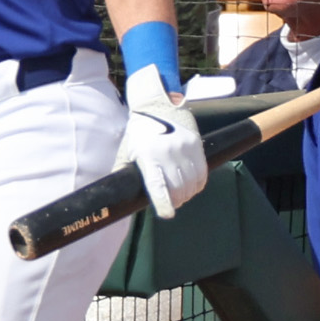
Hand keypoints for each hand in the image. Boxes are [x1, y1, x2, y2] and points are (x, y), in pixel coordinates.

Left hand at [123, 65, 210, 218]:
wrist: (158, 106)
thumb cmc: (139, 133)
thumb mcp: (127, 151)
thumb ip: (124, 173)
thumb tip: (117, 197)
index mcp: (148, 156)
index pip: (158, 185)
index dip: (164, 203)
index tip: (167, 214)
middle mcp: (167, 153)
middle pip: (179, 189)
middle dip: (176, 201)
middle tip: (171, 202)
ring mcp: (184, 149)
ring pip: (192, 185)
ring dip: (187, 194)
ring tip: (180, 193)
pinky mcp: (196, 146)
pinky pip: (202, 175)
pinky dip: (197, 185)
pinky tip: (190, 184)